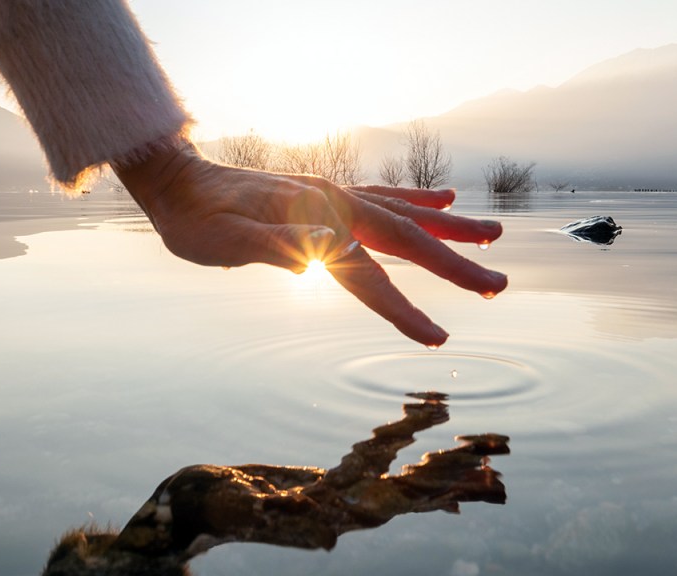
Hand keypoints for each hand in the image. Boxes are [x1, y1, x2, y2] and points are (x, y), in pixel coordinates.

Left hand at [113, 141, 506, 346]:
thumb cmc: (195, 220)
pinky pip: (385, 197)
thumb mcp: (223, 239)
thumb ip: (273, 244)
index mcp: (314, 222)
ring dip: (451, 228)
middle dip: (454, 265)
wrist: (178, 183)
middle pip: (405, 239)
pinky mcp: (328, 194)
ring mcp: (334, 196)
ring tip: (494, 236)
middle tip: (499, 285)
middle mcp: (333, 204)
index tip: (437, 338)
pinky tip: (444, 196)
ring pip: (405, 214)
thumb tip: (326, 250)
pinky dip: (418, 200)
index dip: (403, 310)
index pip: (368, 275)